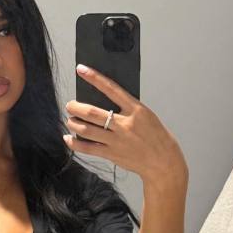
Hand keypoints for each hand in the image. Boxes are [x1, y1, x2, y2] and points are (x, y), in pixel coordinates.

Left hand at [64, 64, 187, 186]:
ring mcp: (117, 140)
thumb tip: (103, 103)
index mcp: (136, 110)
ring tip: (70, 121)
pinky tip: (68, 138)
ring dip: (73, 124)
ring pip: (86, 130)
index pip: (111, 89)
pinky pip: (88, 148)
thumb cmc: (156, 137)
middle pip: (92, 113)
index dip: (94, 78)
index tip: (81, 70)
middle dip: (75, 107)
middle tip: (70, 105)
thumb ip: (127, 109)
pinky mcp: (112, 154)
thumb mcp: (146, 116)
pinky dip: (74, 143)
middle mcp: (124, 124)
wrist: (164, 162)